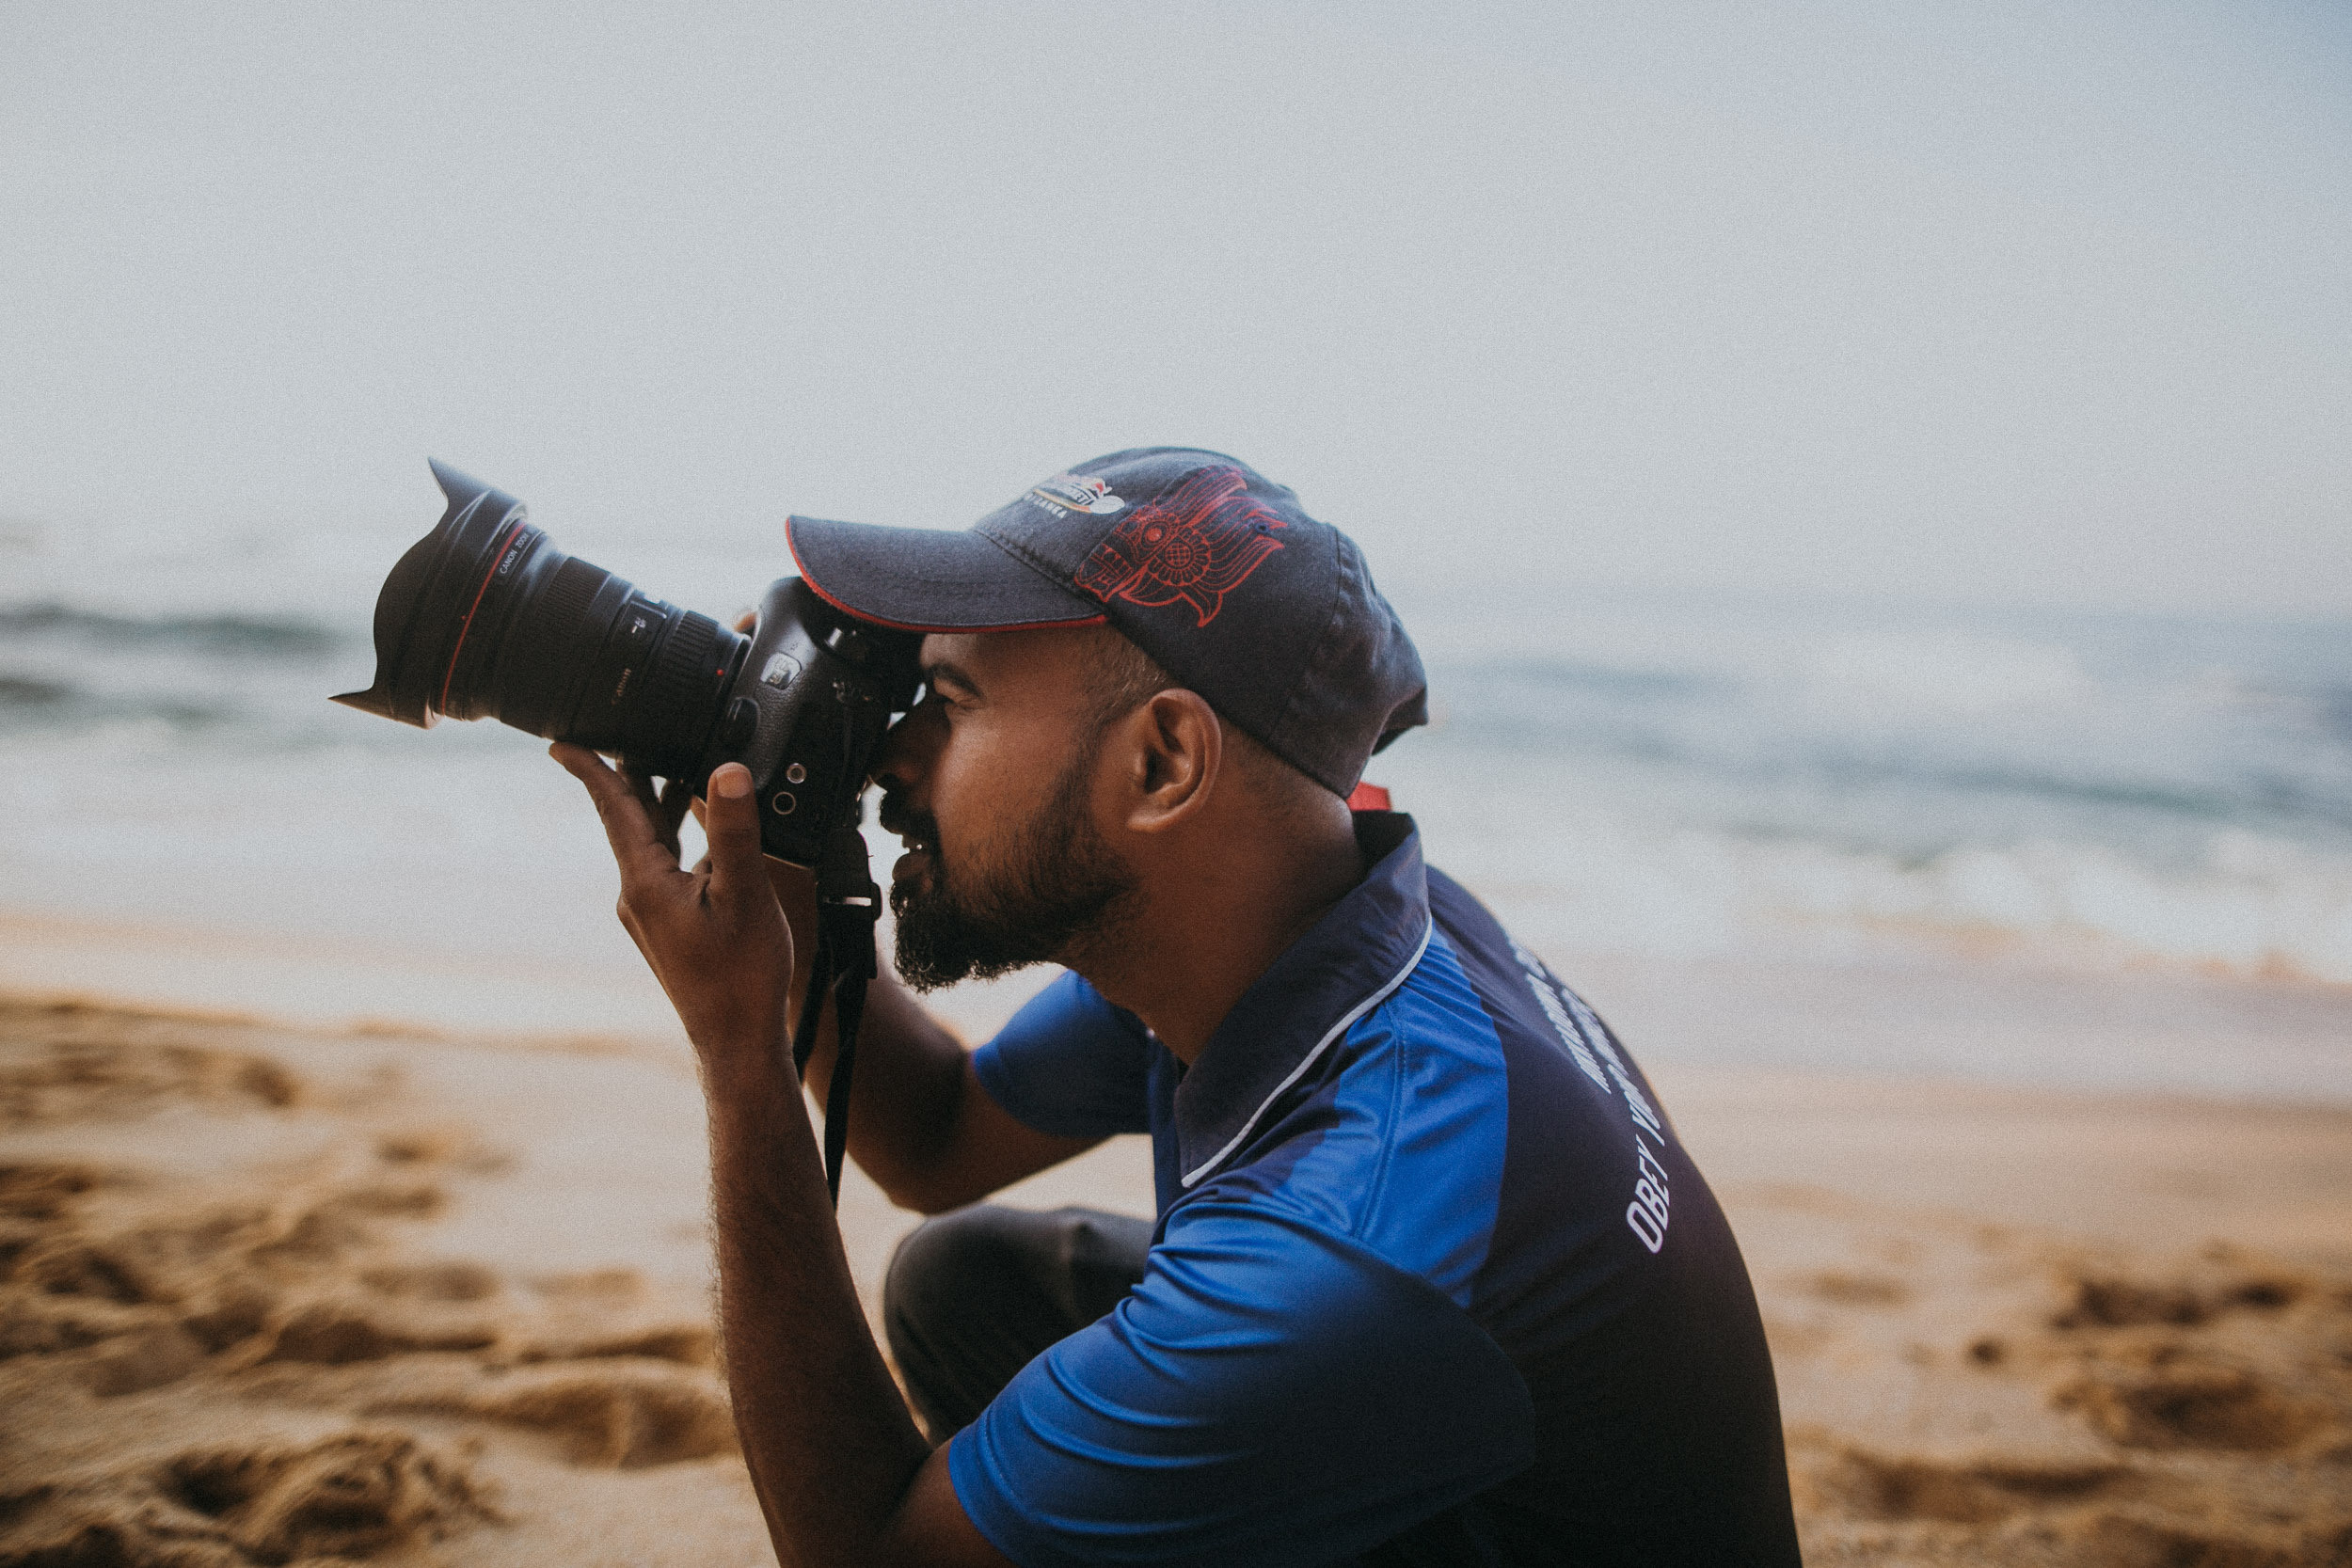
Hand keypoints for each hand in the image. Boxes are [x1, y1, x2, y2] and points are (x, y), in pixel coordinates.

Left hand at [553, 745, 793, 1077]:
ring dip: (664, 803)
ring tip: (682, 765)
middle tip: (632, 731)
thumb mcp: (743, 895)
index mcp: (646, 881)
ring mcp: (652, 913)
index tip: (561, 740)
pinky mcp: (669, 926)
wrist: (737, 1041)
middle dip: (633, 773)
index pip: (613, 807)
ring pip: (652, 842)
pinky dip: (685, 837)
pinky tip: (715, 835)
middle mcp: (638, 894)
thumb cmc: (740, 977)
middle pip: (631, 818)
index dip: (589, 768)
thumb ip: (733, 831)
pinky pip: (670, 866)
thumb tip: (726, 770)